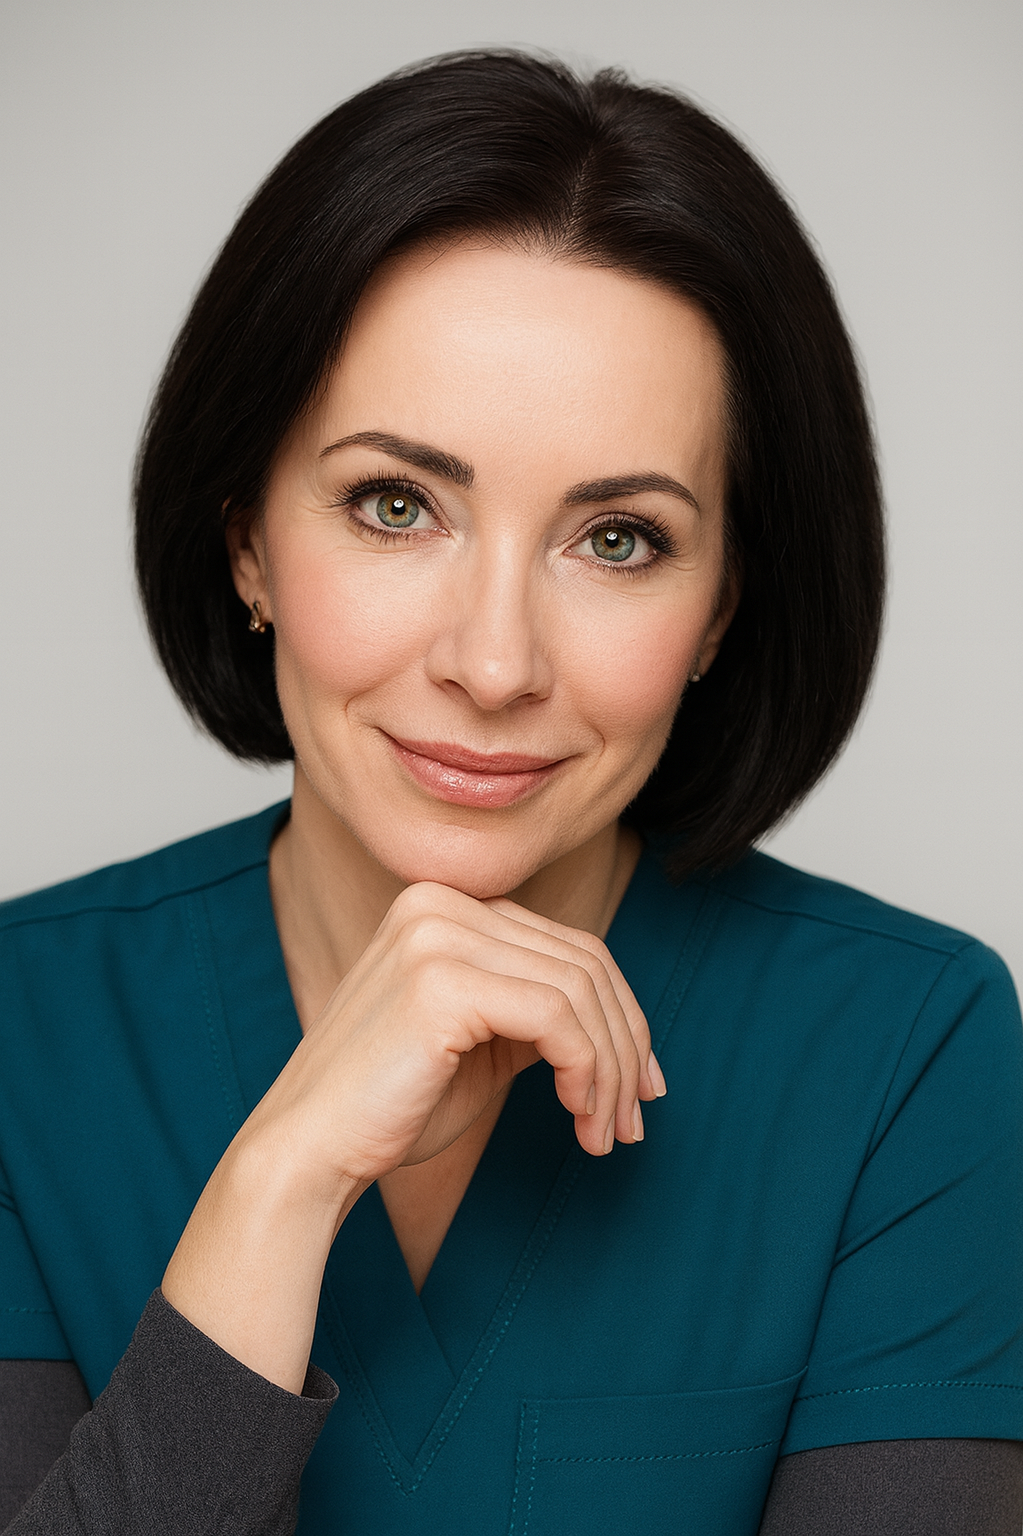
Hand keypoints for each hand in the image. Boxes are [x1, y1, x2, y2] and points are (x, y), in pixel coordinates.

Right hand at [163, 880, 664, 1389]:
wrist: (308, 1152)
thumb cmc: (390, 1108)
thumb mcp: (479, 1043)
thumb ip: (533, 1011)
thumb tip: (621, 1024)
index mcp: (444, 908)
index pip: (569, 946)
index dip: (622, 1015)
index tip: (641, 1084)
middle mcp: (440, 905)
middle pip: (584, 963)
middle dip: (627, 1045)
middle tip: (636, 1116)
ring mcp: (437, 935)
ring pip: (579, 992)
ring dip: (610, 1071)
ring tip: (607, 1131)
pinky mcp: (441, 981)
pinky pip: (556, 1020)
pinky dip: (587, 1073)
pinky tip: (578, 1120)